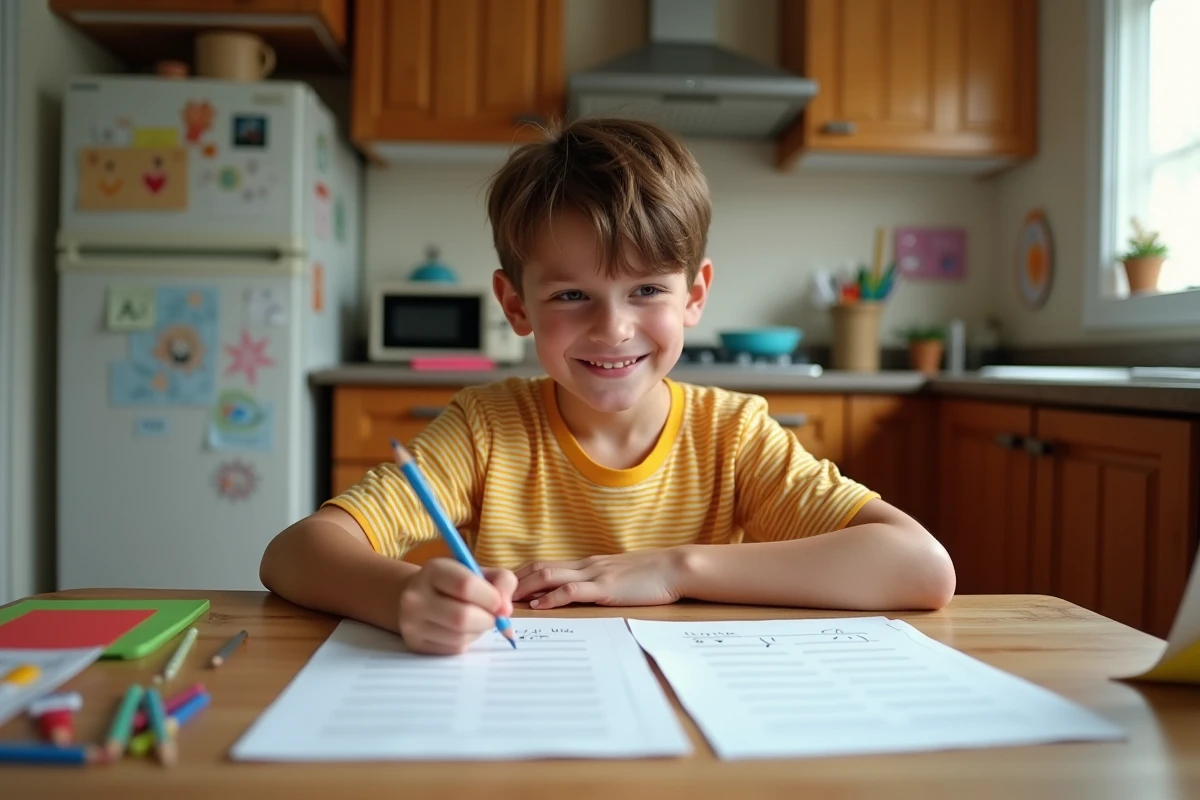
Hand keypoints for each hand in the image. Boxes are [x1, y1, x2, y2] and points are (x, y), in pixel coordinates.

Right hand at [398, 558, 516, 654]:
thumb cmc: (455, 583)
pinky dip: (467, 642)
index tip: (500, 603)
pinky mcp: (415, 644)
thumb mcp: (478, 571)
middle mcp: (416, 596)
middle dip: (487, 619)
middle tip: (493, 617)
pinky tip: (462, 631)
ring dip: (478, 632)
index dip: (490, 597)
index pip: (465, 585)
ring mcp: (412, 622)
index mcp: (434, 570)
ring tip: (476, 621)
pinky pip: (453, 649)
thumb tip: (505, 610)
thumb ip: (501, 581)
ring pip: (460, 637)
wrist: (418, 597)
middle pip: (462, 617)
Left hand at [512, 550, 687, 609]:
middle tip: (490, 594)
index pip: (543, 564)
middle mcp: (584, 565)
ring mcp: (594, 574)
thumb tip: (573, 595)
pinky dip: (552, 597)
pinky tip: (539, 605)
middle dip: (512, 581)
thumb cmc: (649, 576)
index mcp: (585, 563)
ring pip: (549, 575)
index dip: (519, 574)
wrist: (674, 567)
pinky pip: (573, 590)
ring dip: (524, 588)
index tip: (499, 586)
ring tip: (504, 601)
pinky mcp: (606, 587)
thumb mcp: (615, 576)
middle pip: (538, 567)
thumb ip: (595, 582)